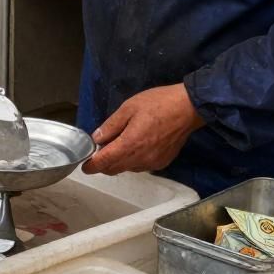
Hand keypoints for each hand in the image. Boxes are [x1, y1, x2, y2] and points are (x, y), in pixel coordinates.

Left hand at [82, 84, 204, 176]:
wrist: (189, 108)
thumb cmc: (158, 104)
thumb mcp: (128, 108)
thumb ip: (111, 125)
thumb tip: (97, 138)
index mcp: (129, 145)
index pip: (104, 162)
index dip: (91, 166)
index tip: (85, 166)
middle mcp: (140, 159)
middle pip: (114, 169)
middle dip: (103, 164)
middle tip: (100, 152)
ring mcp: (152, 163)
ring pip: (127, 168)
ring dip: (119, 162)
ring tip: (120, 145)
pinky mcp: (163, 163)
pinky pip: (141, 166)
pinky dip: (133, 161)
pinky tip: (136, 147)